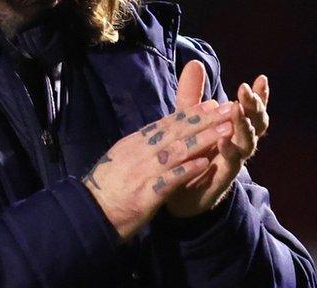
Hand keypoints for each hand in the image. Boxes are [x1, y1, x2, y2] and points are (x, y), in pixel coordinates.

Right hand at [82, 62, 237, 240]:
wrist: (89, 213)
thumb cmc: (107, 187)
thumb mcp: (123, 158)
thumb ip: (142, 146)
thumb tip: (159, 133)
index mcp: (135, 143)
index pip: (167, 124)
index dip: (191, 113)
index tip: (212, 104)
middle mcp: (139, 152)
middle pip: (176, 132)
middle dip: (204, 120)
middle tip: (228, 110)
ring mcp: (142, 172)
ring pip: (177, 151)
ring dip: (204, 140)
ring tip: (226, 131)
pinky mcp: (145, 194)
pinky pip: (170, 180)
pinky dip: (188, 170)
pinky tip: (206, 164)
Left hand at [165, 63, 269, 217]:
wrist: (177, 190)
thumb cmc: (189, 151)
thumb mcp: (188, 119)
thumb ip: (192, 94)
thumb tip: (195, 62)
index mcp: (234, 127)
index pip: (251, 109)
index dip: (260, 96)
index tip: (261, 78)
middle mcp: (239, 143)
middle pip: (256, 123)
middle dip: (254, 106)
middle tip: (246, 91)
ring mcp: (233, 161)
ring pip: (248, 142)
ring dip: (243, 126)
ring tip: (236, 111)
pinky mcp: (222, 177)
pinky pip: (231, 163)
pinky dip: (228, 150)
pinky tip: (223, 140)